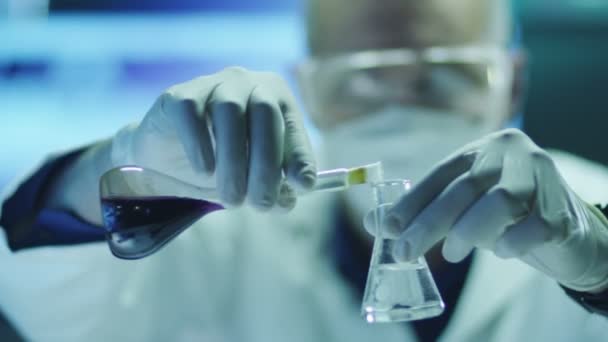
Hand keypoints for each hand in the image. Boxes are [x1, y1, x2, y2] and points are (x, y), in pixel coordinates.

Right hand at [112, 67, 316, 209]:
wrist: (165, 161)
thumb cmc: (221, 164)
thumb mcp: (252, 180)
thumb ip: (275, 188)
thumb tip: (288, 200)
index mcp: (276, 100)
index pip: (293, 126)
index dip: (300, 157)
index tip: (302, 187)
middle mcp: (248, 83)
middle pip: (265, 113)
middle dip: (266, 164)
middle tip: (260, 204)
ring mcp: (213, 84)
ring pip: (230, 111)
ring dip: (234, 161)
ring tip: (231, 199)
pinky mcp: (179, 94)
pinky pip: (192, 111)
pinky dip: (200, 144)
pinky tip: (204, 172)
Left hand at [381, 128, 607, 291]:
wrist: (564, 231)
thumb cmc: (504, 217)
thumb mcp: (460, 211)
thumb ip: (422, 214)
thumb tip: (372, 222)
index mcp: (482, 149)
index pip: (441, 173)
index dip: (412, 201)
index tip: (387, 228)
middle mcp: (511, 153)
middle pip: (465, 186)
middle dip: (429, 222)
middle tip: (405, 252)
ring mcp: (541, 176)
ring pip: (500, 200)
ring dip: (468, 231)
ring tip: (452, 254)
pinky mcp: (563, 207)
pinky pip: (536, 225)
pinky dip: (514, 241)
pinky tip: (502, 252)